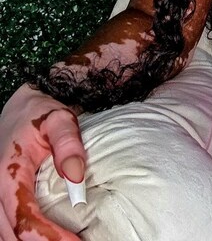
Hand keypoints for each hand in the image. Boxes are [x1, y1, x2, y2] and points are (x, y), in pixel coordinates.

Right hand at [0, 84, 83, 240]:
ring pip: (6, 237)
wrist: (19, 112)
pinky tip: (49, 238)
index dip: (47, 237)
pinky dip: (23, 239)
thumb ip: (68, 143)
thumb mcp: (58, 119)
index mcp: (7, 175)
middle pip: (12, 236)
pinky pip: (6, 230)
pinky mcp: (1, 204)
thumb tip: (76, 176)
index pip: (24, 219)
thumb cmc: (39, 116)